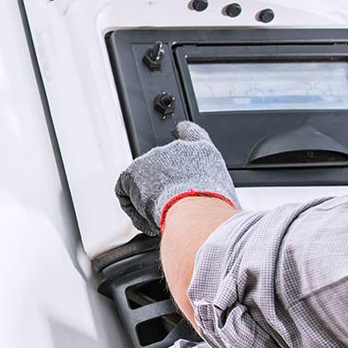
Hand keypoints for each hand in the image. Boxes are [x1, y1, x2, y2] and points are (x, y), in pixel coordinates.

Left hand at [114, 122, 235, 234]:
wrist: (194, 214)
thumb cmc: (211, 209)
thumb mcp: (222, 193)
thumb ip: (209, 187)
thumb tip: (206, 198)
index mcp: (203, 152)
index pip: (192, 134)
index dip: (184, 132)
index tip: (179, 130)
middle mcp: (176, 149)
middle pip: (163, 162)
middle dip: (163, 182)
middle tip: (170, 203)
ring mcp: (153, 158)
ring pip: (144, 180)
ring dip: (149, 197)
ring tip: (162, 214)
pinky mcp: (133, 172)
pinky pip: (125, 191)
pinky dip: (132, 207)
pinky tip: (146, 217)